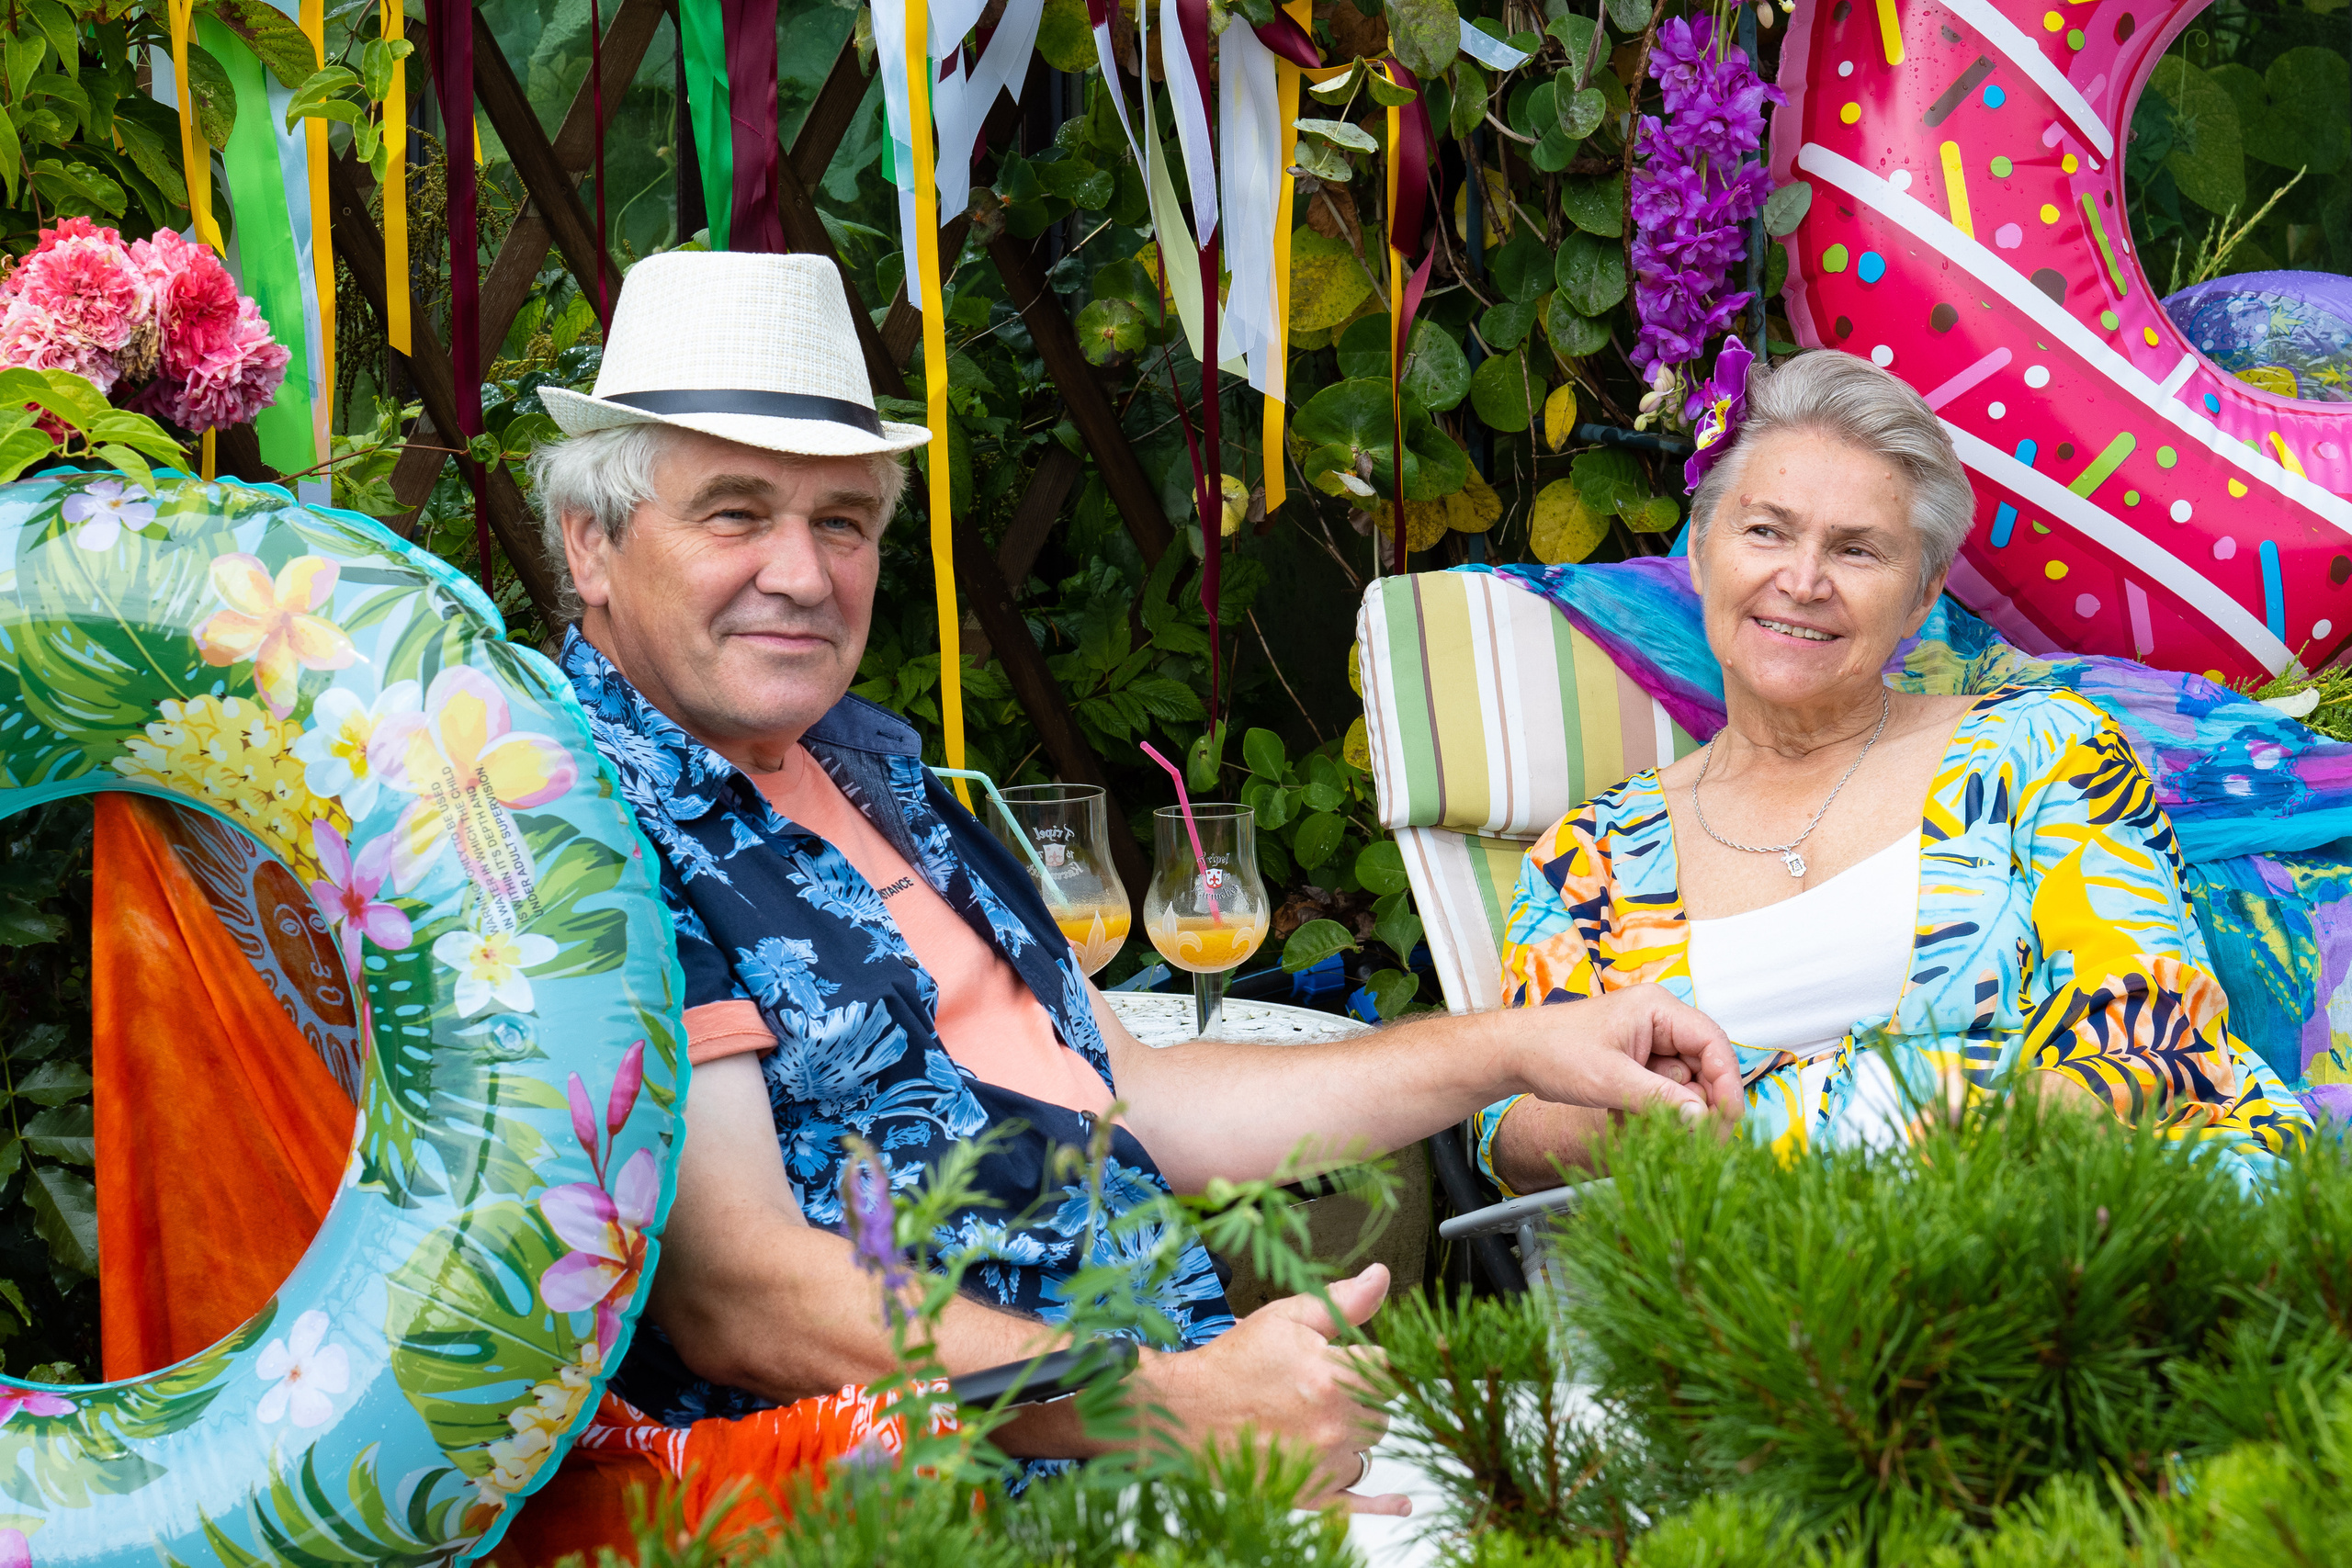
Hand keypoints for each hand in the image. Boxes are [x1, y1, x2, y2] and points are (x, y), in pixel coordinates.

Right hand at [1141, 1264, 1408, 1515]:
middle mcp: (1333, 1423)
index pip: (1385, 1369)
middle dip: (1361, 1398)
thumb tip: (1380, 1277)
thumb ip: (1341, 1302)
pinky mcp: (1310, 1494)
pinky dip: (1382, 1503)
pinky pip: (1360, 1502)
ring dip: (1353, 1436)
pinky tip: (1400, 1503)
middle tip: (1323, 1388)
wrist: (1184, 1413)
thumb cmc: (1231, 1365)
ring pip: (1368, 1449)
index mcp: (1332, 1376)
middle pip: (1381, 1411)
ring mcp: (1323, 1463)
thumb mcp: (1284, 1318)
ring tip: (1316, 1420)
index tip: (1344, 1360)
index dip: (1364, 1362)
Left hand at [1508, 984, 1742, 1128]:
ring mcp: (1648, 1043)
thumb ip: (1659, 1099)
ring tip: (1639, 1125)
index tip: (1729, 1120)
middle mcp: (1659, 1022)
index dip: (1727, 1084)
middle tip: (1695, 1140)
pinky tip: (1622, 1121)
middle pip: (1702, 1068)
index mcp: (1657, 1009)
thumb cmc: (1552, 1052)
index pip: (1713, 1044)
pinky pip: (1660, 1092)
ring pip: (1682, 1085)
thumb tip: (1702, 1120)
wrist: (1514, 1054)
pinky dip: (1650, 1111)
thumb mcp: (1608, 1079)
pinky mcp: (1636, 1063)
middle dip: (1696, 1105)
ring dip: (1668, 1112)